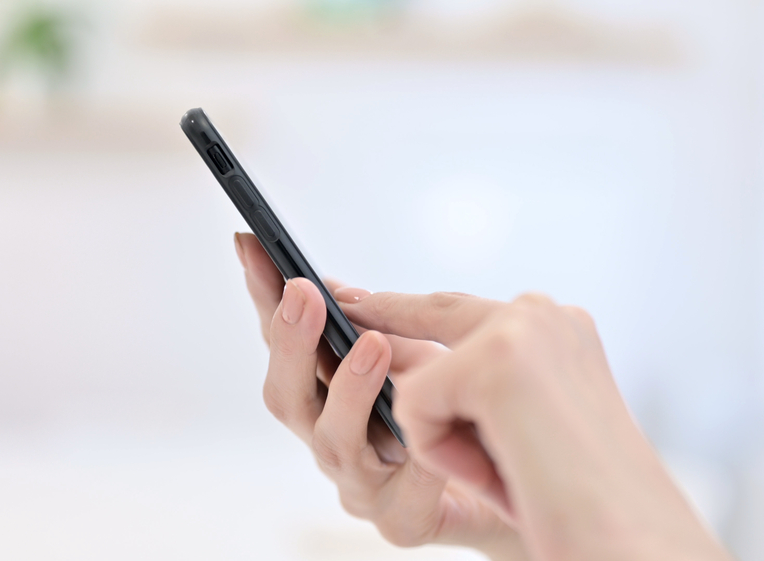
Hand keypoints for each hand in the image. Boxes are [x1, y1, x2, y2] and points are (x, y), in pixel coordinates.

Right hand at [233, 233, 527, 560]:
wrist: (514, 479)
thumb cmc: (462, 413)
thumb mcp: (424, 353)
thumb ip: (381, 326)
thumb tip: (337, 290)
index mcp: (330, 395)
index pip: (285, 342)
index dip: (264, 296)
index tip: (250, 245)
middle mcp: (334, 439)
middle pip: (288, 398)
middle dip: (291, 341)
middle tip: (302, 293)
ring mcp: (363, 485)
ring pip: (334, 442)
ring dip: (349, 389)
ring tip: (373, 347)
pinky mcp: (403, 520)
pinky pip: (405, 490)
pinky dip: (418, 456)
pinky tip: (430, 430)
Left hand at [338, 290, 732, 560]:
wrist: (635, 543)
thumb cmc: (582, 502)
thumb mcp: (525, 428)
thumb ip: (479, 391)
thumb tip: (399, 377)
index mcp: (557, 329)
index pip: (463, 309)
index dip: (407, 310)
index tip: (362, 301)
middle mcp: (543, 316)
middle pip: (434, 312)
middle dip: (385, 323)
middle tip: (344, 302)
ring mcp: (520, 331)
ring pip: (421, 382)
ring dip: (448, 440)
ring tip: (510, 469)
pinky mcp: (494, 363)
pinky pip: (417, 409)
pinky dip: (447, 457)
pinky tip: (501, 474)